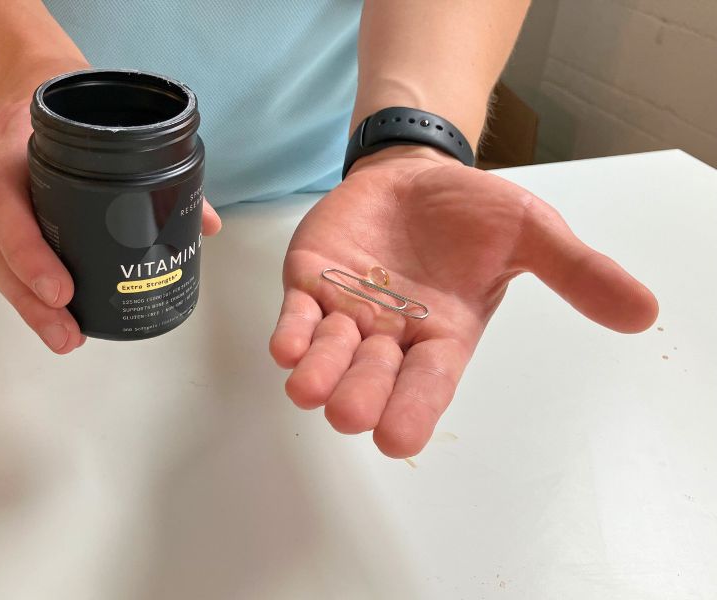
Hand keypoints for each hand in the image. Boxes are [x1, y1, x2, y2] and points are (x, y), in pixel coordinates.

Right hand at [0, 92, 222, 352]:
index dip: (29, 252)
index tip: (62, 291)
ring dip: (24, 304)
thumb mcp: (106, 122)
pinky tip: (50, 316)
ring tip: (64, 338)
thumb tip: (206, 223)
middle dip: (28, 298)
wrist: (27, 78)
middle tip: (68, 333)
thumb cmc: (73, 104)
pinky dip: (21, 289)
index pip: (7, 200)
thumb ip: (156, 169)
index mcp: (14, 143)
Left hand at [269, 147, 657, 457]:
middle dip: (362, 394)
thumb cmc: (471, 212)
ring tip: (309, 389)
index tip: (397, 440)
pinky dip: (292, 333)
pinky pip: (299, 316)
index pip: (429, 383)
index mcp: (445, 335)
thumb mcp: (531, 233)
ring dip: (319, 372)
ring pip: (330, 354)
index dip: (414, 410)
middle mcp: (393, 335)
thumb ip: (576, 271)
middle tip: (352, 412)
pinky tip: (285, 348)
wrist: (418, 173)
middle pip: (374, 376)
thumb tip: (644, 312)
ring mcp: (348, 310)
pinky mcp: (313, 282)